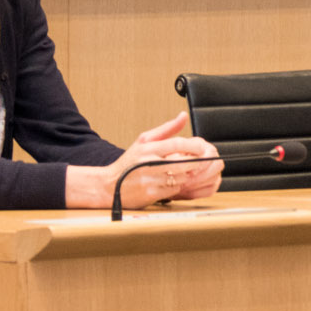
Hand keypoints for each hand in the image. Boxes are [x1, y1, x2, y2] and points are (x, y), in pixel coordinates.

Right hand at [96, 113, 218, 208]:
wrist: (108, 186)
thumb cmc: (129, 162)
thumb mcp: (143, 141)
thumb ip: (167, 129)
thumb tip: (184, 116)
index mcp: (147, 148)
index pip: (177, 144)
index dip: (194, 146)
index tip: (203, 148)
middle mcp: (148, 163)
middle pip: (183, 162)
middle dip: (195, 163)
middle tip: (199, 162)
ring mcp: (150, 180)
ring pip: (181, 177)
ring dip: (186, 175)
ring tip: (182, 172)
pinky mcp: (151, 194)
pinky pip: (174, 190)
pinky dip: (177, 186)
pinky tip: (171, 182)